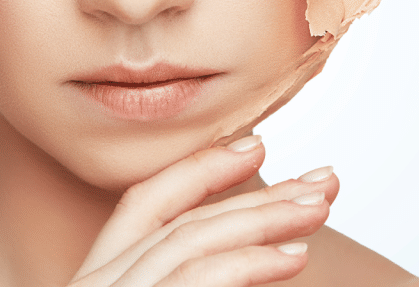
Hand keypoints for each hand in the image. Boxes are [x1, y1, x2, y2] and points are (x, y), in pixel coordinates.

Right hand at [68, 135, 337, 286]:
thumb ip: (193, 274)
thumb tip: (262, 253)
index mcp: (101, 279)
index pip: (143, 206)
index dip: (200, 168)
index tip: (256, 145)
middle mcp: (97, 283)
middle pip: (178, 218)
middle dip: (253, 192)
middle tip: (321, 181)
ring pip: (189, 239)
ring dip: (261, 218)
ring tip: (317, 209)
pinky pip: (194, 276)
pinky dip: (248, 262)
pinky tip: (292, 257)